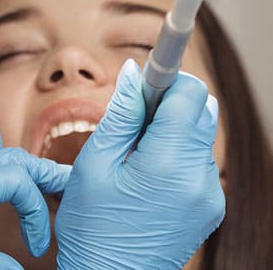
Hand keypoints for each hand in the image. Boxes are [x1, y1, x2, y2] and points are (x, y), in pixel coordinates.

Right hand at [55, 59, 224, 269]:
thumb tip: (134, 71)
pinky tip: (146, 168)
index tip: (145, 77)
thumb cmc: (90, 227)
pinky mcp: (209, 206)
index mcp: (169, 165)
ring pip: (201, 132)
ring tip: (135, 148)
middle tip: (132, 116)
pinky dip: (177, 149)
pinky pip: (199, 159)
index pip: (189, 94)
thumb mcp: (94, 164)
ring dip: (172, 125)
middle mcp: (200, 179)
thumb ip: (120, 114)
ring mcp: (209, 195)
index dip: (166, 78)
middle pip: (200, 110)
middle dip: (169, 101)